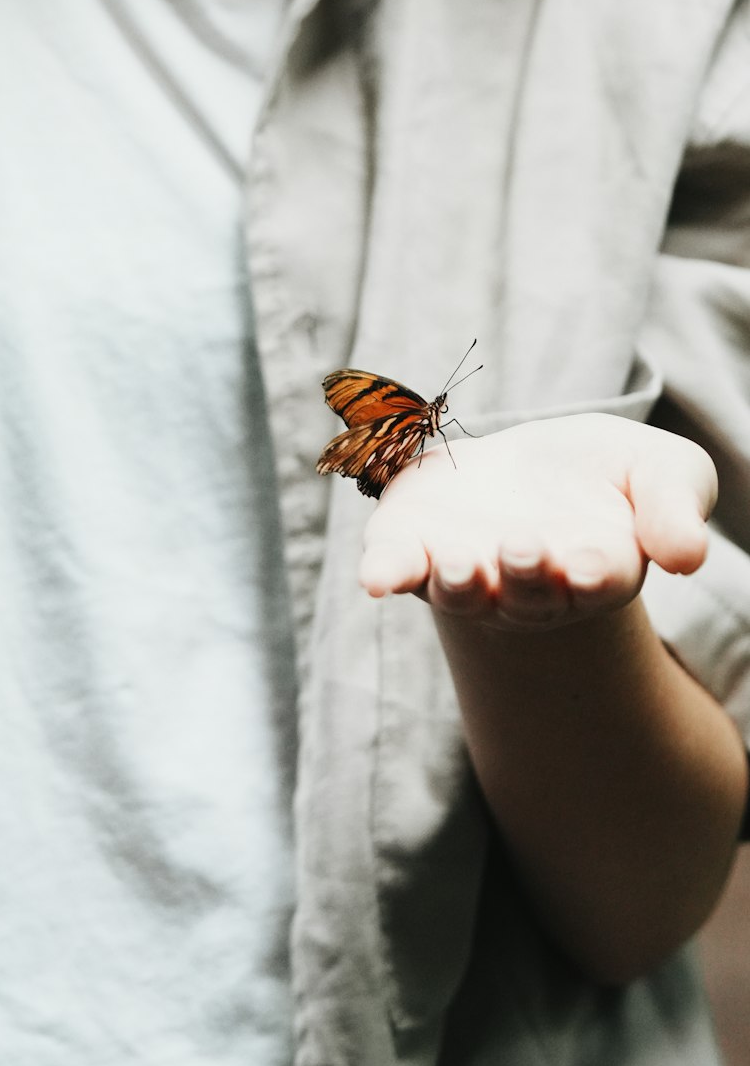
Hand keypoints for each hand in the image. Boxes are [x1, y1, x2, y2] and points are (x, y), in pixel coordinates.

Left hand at [358, 413, 716, 627]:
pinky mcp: (414, 549)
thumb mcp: (660, 471)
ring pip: (459, 593)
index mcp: (595, 570)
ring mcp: (465, 574)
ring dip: (457, 583)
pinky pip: (396, 570)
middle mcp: (526, 588)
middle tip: (523, 546)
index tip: (592, 564)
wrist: (524, 474)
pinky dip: (387, 574)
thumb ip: (676, 507)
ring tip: (459, 563)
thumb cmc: (601, 478)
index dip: (593, 574)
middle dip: (523, 574)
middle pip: (526, 594)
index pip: (598, 580)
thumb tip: (690, 557)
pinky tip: (375, 578)